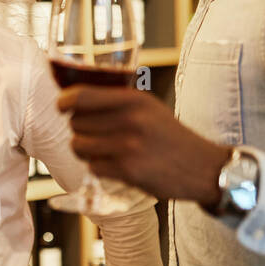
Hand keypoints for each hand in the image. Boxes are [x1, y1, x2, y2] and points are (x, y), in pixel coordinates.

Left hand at [56, 85, 231, 204]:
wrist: (204, 168)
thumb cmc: (171, 138)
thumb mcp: (149, 108)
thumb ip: (117, 102)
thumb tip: (74, 99)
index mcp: (134, 99)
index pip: (81, 95)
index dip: (64, 101)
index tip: (61, 106)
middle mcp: (130, 119)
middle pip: (75, 122)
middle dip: (80, 130)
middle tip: (97, 136)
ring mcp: (128, 145)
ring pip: (79, 145)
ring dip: (86, 151)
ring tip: (104, 152)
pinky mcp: (128, 170)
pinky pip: (92, 167)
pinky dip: (99, 169)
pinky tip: (115, 167)